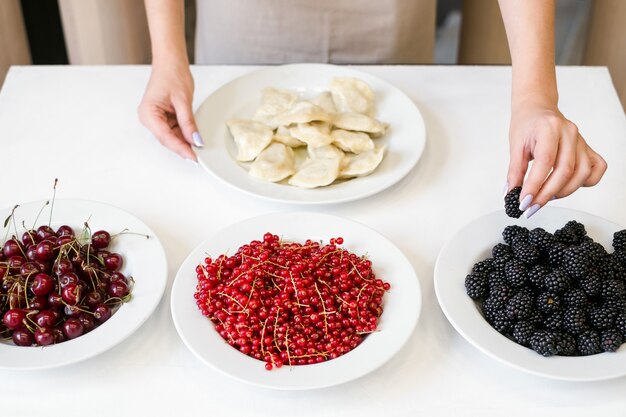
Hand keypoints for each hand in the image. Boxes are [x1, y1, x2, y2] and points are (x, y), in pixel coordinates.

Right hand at [138, 62, 202, 160]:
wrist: (170, 61)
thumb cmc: (172, 74)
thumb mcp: (183, 101)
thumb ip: (188, 123)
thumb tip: (195, 140)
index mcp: (148, 113)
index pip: (166, 137)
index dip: (181, 148)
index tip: (194, 157)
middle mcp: (148, 117)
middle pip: (167, 139)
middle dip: (183, 147)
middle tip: (199, 156)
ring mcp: (154, 118)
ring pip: (171, 136)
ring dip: (184, 141)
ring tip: (199, 147)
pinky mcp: (161, 117)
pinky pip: (173, 130)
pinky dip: (183, 134)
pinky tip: (193, 137)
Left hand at [506, 98, 606, 217]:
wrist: (537, 108)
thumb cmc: (526, 125)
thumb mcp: (515, 146)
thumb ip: (514, 171)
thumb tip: (511, 195)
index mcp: (548, 128)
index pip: (545, 161)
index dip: (535, 185)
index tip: (524, 202)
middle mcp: (569, 132)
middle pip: (565, 170)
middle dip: (547, 194)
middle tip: (532, 207)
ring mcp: (581, 140)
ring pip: (582, 172)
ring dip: (564, 191)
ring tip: (546, 197)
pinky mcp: (588, 148)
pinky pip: (596, 168)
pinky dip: (585, 182)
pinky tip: (567, 186)